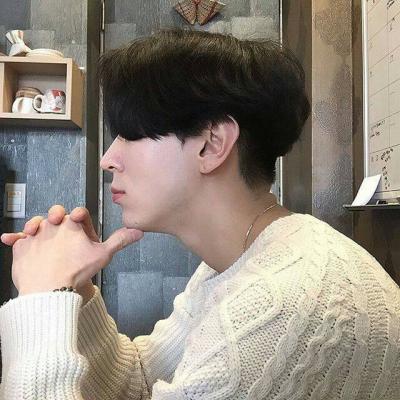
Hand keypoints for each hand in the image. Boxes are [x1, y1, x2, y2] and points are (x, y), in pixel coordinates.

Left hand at [1, 205, 143, 295]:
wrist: (49, 290)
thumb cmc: (76, 271)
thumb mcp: (103, 255)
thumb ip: (120, 240)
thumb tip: (137, 232)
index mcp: (71, 224)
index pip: (76, 213)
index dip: (79, 216)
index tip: (79, 220)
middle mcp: (51, 225)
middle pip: (54, 215)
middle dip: (57, 217)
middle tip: (59, 225)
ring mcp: (34, 236)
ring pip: (34, 224)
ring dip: (36, 226)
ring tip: (38, 233)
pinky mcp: (20, 248)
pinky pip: (15, 240)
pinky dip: (13, 239)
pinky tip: (7, 239)